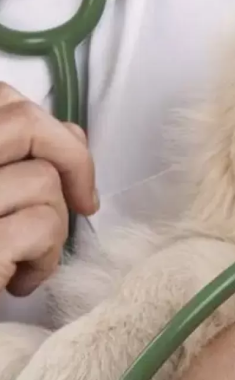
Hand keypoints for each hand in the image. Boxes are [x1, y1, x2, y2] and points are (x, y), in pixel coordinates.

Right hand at [0, 82, 98, 295]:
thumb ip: (18, 155)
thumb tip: (73, 133)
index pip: (3, 98)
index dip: (47, 125)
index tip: (64, 161)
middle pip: (27, 124)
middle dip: (72, 161)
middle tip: (82, 202)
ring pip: (43, 180)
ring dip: (54, 226)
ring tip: (27, 256)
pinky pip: (41, 226)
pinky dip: (46, 259)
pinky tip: (20, 281)